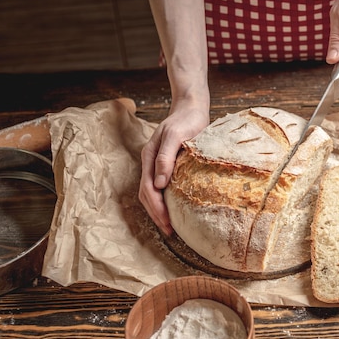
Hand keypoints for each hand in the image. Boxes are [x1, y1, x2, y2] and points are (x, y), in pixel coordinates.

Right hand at [139, 96, 209, 234]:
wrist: (191, 107)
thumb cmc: (186, 119)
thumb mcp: (177, 135)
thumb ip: (166, 157)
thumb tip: (159, 184)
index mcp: (149, 156)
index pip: (148, 189)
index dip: (156, 208)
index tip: (168, 223)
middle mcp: (150, 162)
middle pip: (146, 195)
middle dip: (156, 214)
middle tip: (170, 231)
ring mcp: (157, 164)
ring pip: (151, 193)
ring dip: (158, 210)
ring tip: (170, 226)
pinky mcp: (167, 164)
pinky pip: (161, 187)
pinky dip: (165, 201)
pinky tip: (175, 209)